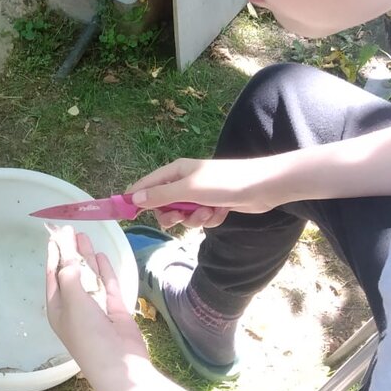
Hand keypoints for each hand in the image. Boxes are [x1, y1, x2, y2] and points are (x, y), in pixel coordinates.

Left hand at [46, 226, 146, 379]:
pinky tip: (101, 255)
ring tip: (84, 236)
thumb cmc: (89, 336)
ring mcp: (96, 309)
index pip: (53, 276)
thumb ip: (70, 275)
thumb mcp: (74, 302)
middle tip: (71, 229)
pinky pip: (108, 286)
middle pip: (71, 274)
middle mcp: (74, 308)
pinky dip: (104, 271)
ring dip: (86, 258)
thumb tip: (65, 254)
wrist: (120, 367)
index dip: (54, 254)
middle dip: (69, 252)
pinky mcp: (115, 311)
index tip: (55, 234)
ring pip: (89, 277)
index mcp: (58, 309)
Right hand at [127, 155, 289, 229]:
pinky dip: (210, 219)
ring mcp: (199, 194)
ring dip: (194, 218)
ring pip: (183, 215)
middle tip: (177, 219)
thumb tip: (133, 199)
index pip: (146, 185)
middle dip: (171, 215)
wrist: (263, 187)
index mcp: (175, 171)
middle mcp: (184, 181)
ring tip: (208, 212)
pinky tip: (222, 212)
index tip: (127, 215)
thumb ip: (160, 195)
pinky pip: (200, 218)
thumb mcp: (188, 189)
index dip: (135, 199)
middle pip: (163, 204)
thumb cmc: (225, 182)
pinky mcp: (213, 205)